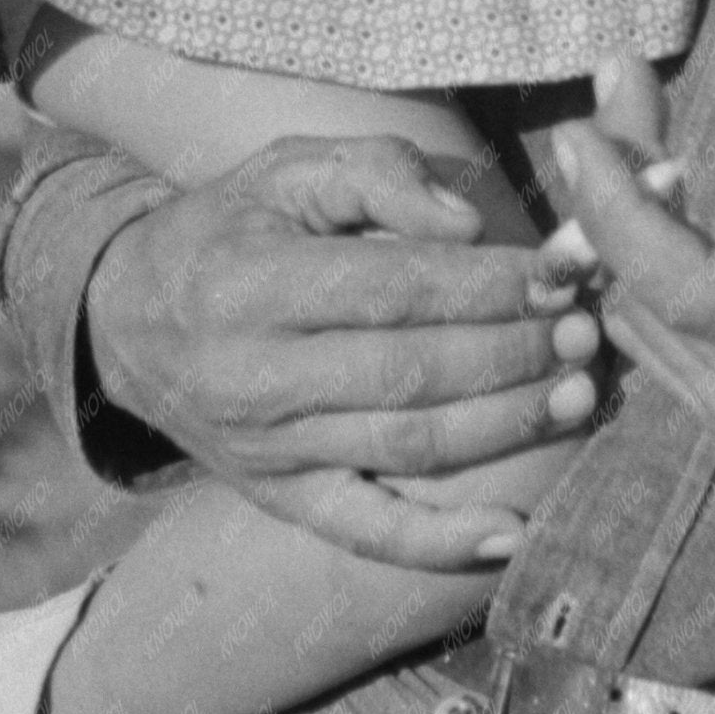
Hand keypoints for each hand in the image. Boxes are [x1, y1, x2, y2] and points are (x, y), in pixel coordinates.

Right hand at [84, 134, 603, 569]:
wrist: (130, 319)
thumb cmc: (234, 227)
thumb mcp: (289, 169)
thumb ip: (379, 174)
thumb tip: (469, 225)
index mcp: (253, 284)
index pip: (392, 289)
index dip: (485, 284)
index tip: (560, 273)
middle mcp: (256, 377)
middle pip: (409, 372)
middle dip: (511, 354)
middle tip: (585, 333)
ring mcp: (271, 449)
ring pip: (405, 445)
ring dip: (504, 426)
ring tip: (577, 396)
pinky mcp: (281, 497)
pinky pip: (365, 532)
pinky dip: (440, 544)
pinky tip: (512, 536)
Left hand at [549, 48, 714, 472]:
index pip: (688, 289)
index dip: (620, 211)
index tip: (583, 130)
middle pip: (643, 292)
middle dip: (612, 185)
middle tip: (619, 84)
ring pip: (631, 310)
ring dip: (617, 214)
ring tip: (639, 117)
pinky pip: (646, 328)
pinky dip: (633, 252)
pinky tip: (654, 183)